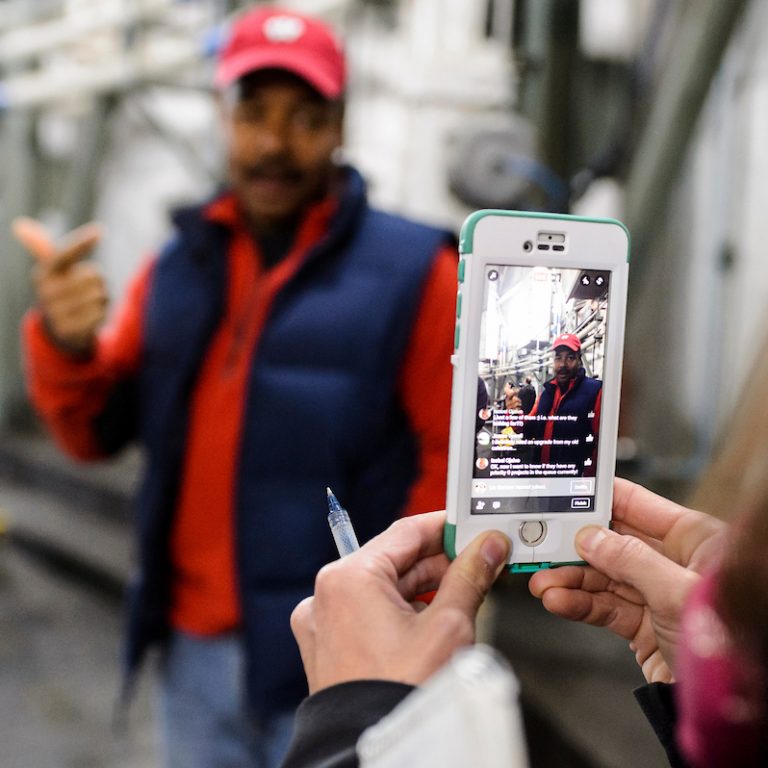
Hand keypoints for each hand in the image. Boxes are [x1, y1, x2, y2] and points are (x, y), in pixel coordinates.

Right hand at [13, 217, 106, 354]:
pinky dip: (102, 313)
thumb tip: (20, 225)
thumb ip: (42, 247)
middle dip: (98, 280)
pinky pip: (101, 314)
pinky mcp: (70, 329)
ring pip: (100, 295)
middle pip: (93, 275)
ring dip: (102, 298)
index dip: (81, 243)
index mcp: (43, 273)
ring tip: (88, 303)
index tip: (99, 230)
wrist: (60, 329)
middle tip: (85, 289)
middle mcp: (46, 292)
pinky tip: (90, 317)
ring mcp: (57, 312)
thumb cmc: (61, 292)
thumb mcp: (53, 270)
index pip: (64, 254)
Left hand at [291, 510, 510, 692]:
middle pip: (394, 561)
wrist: (377, 754)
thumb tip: (487, 547)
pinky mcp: (329, 647)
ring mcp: (324, 623)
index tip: (471, 527)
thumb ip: (469, 576)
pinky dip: (400, 611)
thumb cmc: (400, 695)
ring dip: (423, 588)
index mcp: (348, 578)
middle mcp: (327, 595)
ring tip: (464, 592)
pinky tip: (433, 618)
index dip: (445, 527)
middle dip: (439, 562)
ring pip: (382, 588)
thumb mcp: (447, 626)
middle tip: (478, 560)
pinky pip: (368, 613)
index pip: (405, 532)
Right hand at [529, 478, 726, 682]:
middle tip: (545, 546)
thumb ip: (631, 560)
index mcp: (692, 540)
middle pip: (613, 544)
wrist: (728, 706)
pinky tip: (559, 601)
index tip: (567, 493)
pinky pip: (604, 608)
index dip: (601, 498)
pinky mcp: (643, 627)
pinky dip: (579, 604)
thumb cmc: (730, 642)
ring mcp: (656, 596)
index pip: (638, 506)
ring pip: (603, 578)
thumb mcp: (678, 592)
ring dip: (570, 579)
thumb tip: (592, 538)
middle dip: (576, 547)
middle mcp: (672, 564)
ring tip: (544, 583)